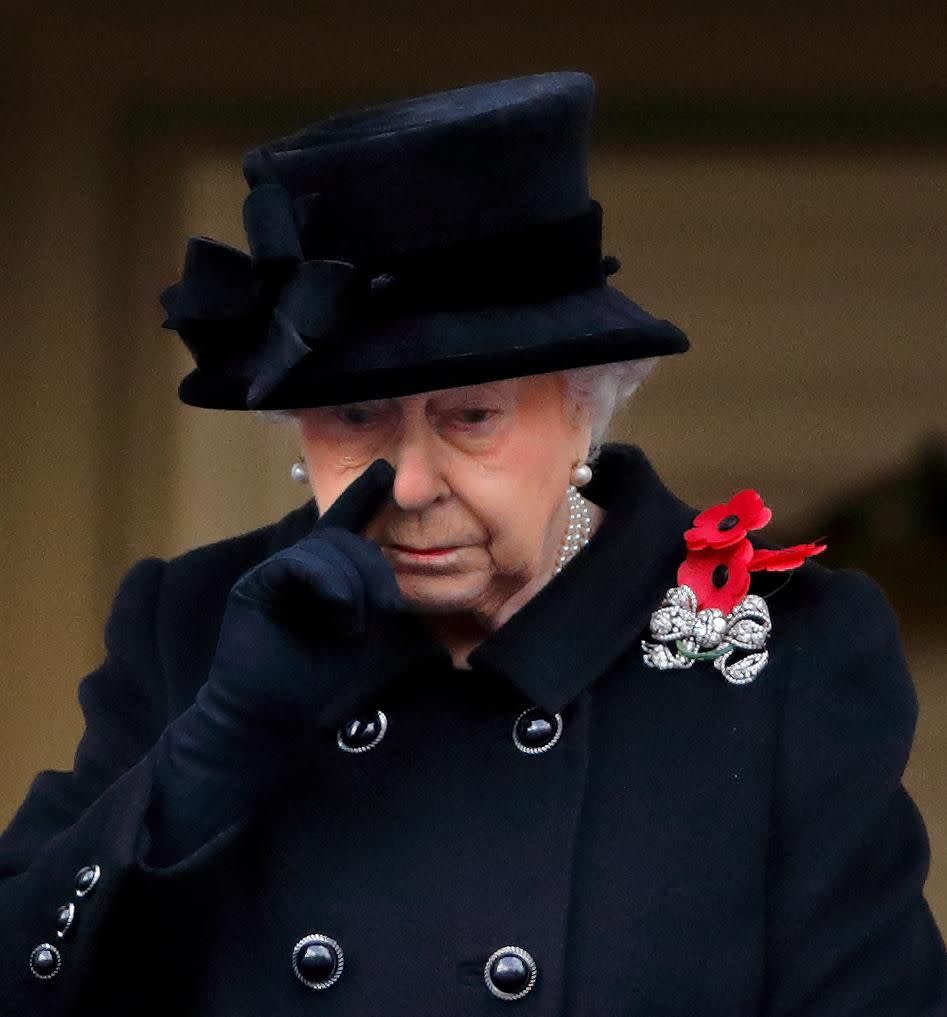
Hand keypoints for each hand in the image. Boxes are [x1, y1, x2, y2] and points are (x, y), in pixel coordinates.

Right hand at [144, 460, 432, 866]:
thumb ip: (375, 605)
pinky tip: (338, 613)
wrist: (266, 719)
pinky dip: (326, 584)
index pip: (347, 526)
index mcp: (324, 577)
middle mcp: (298, 568)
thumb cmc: (314, 683)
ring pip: (326, 547)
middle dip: (374, 568)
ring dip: (353, 582)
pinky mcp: (255, 588)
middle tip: (385, 607)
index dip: (366, 495)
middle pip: (345, 539)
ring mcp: (274, 575)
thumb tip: (400, 592)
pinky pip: (297, 564)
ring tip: (355, 623)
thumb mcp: (361, 639)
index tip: (388, 470)